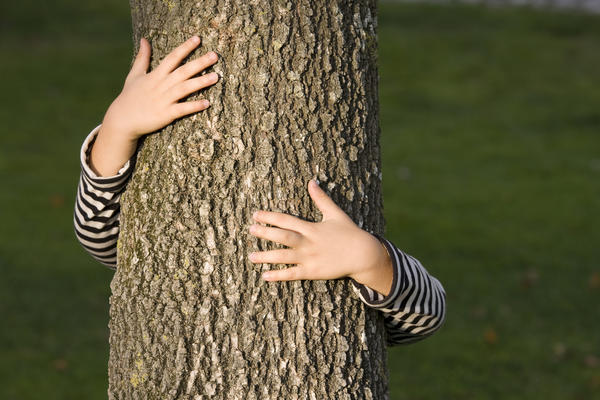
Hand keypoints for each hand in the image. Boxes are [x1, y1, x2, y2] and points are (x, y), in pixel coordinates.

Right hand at [103, 36, 218, 140]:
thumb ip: (142, 58)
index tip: (197, 39)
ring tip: (216, 76)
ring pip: (185, 88)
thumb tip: (144, 39)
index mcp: (156, 75)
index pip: (173, 57)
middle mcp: (161, 85)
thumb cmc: (130, 97)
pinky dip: (194, 106)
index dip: (185, 48)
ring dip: (201, 82)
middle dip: (199, 62)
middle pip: (183, 71)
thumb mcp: (135, 75)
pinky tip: (207, 103)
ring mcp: (164, 99)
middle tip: (215, 55)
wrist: (122, 120)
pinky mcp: (166, 114)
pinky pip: (182, 109)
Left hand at [248, 180, 393, 295]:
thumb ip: (321, 199)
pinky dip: (278, 275)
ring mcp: (309, 258)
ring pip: (283, 257)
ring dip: (266, 256)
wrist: (363, 254)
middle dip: (265, 233)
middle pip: (282, 237)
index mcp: (311, 227)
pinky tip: (264, 275)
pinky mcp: (312, 272)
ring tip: (250, 256)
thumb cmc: (349, 233)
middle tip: (250, 230)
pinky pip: (292, 274)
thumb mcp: (335, 213)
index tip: (256, 214)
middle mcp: (308, 242)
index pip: (286, 220)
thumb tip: (311, 182)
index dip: (270, 217)